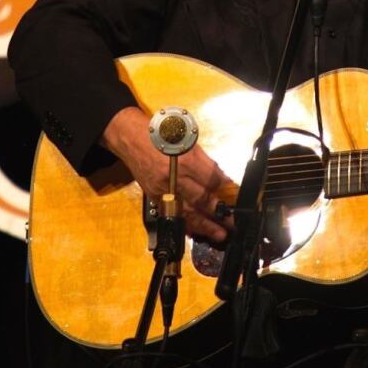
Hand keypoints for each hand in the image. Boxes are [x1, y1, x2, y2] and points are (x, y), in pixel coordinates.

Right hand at [101, 106, 233, 242]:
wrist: (130, 137)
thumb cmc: (162, 133)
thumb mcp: (188, 140)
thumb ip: (204, 162)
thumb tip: (220, 179)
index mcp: (185, 160)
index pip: (211, 179)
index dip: (226, 188)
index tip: (236, 195)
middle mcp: (174, 178)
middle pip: (201, 199)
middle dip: (219, 213)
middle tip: (233, 223)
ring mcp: (162, 190)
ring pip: (186, 212)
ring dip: (205, 226)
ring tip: (219, 234)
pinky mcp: (153, 196)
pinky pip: (171, 213)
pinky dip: (185, 224)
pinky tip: (196, 231)